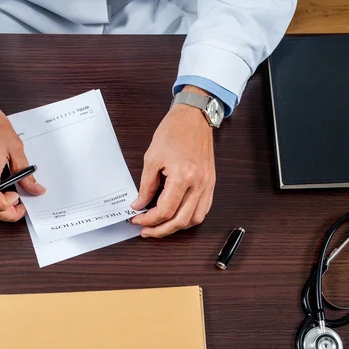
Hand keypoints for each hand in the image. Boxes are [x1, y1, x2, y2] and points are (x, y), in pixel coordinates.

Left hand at [130, 86, 215, 236]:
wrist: (194, 117)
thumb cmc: (174, 131)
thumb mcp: (151, 158)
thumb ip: (145, 186)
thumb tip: (140, 204)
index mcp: (183, 176)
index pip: (165, 210)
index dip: (148, 220)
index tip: (137, 220)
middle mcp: (198, 184)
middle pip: (180, 220)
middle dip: (161, 230)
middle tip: (146, 230)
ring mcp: (207, 185)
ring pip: (194, 219)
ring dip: (177, 227)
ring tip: (161, 226)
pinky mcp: (210, 183)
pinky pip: (203, 209)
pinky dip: (190, 218)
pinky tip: (177, 216)